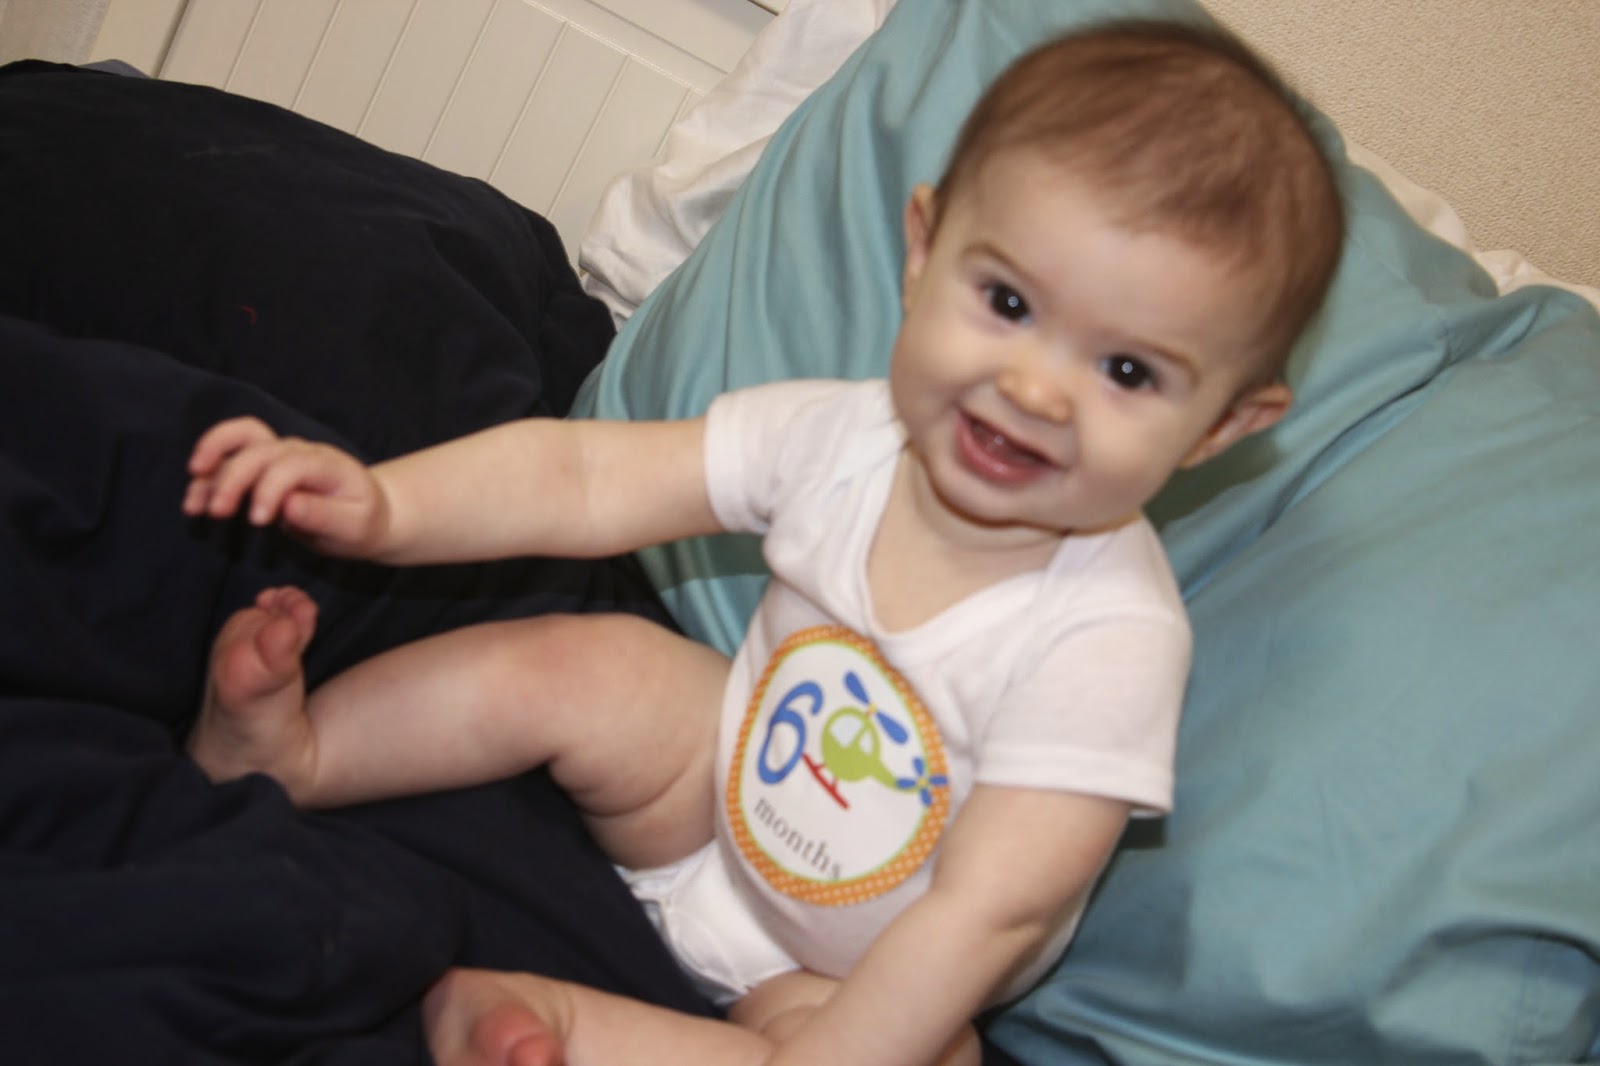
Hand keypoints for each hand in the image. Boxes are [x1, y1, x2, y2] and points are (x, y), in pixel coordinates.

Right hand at [183, 416, 389, 557]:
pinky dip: (209, 476)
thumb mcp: (354, 526)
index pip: (290, 464)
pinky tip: (195, 503)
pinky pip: (230, 457)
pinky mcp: (263, 466)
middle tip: (217, 513)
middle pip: (258, 450)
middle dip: (233, 478)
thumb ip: (324, 516)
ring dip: (212, 464)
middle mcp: (300, 452)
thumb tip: (289, 506)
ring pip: (240, 439)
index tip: (256, 522)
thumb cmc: (360, 521)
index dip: (269, 488)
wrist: (366, 513)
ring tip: (194, 504)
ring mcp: (280, 454)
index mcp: (327, 464)